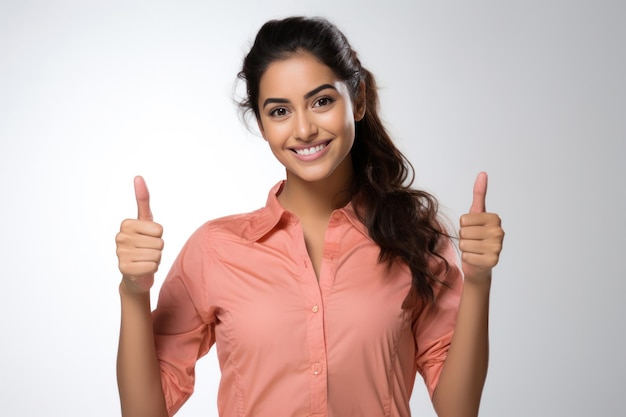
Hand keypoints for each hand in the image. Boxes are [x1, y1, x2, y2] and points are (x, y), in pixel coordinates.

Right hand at [115, 176, 163, 293]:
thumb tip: (138, 176)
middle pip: (159, 242)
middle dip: (158, 249)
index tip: (148, 238)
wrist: (136, 273)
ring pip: (156, 255)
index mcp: (126, 224)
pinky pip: (152, 266)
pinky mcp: (123, 268)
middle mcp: (120, 237)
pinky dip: (152, 269)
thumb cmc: (143, 244)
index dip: (159, 236)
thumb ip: (143, 200)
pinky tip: (142, 268)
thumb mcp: (145, 221)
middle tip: (146, 251)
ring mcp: (120, 253)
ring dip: (155, 259)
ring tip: (144, 259)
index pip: (159, 230)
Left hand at [459, 172, 503, 281]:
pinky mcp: (493, 261)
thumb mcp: (476, 214)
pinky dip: (468, 259)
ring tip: (474, 250)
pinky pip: (467, 257)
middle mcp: (499, 232)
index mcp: (495, 219)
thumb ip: (479, 194)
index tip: (473, 229)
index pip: (464, 220)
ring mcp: (498, 247)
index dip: (463, 226)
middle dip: (464, 238)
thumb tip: (483, 173)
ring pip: (464, 245)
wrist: (480, 264)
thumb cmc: (476, 236)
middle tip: (473, 241)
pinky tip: (476, 259)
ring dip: (465, 249)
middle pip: (463, 232)